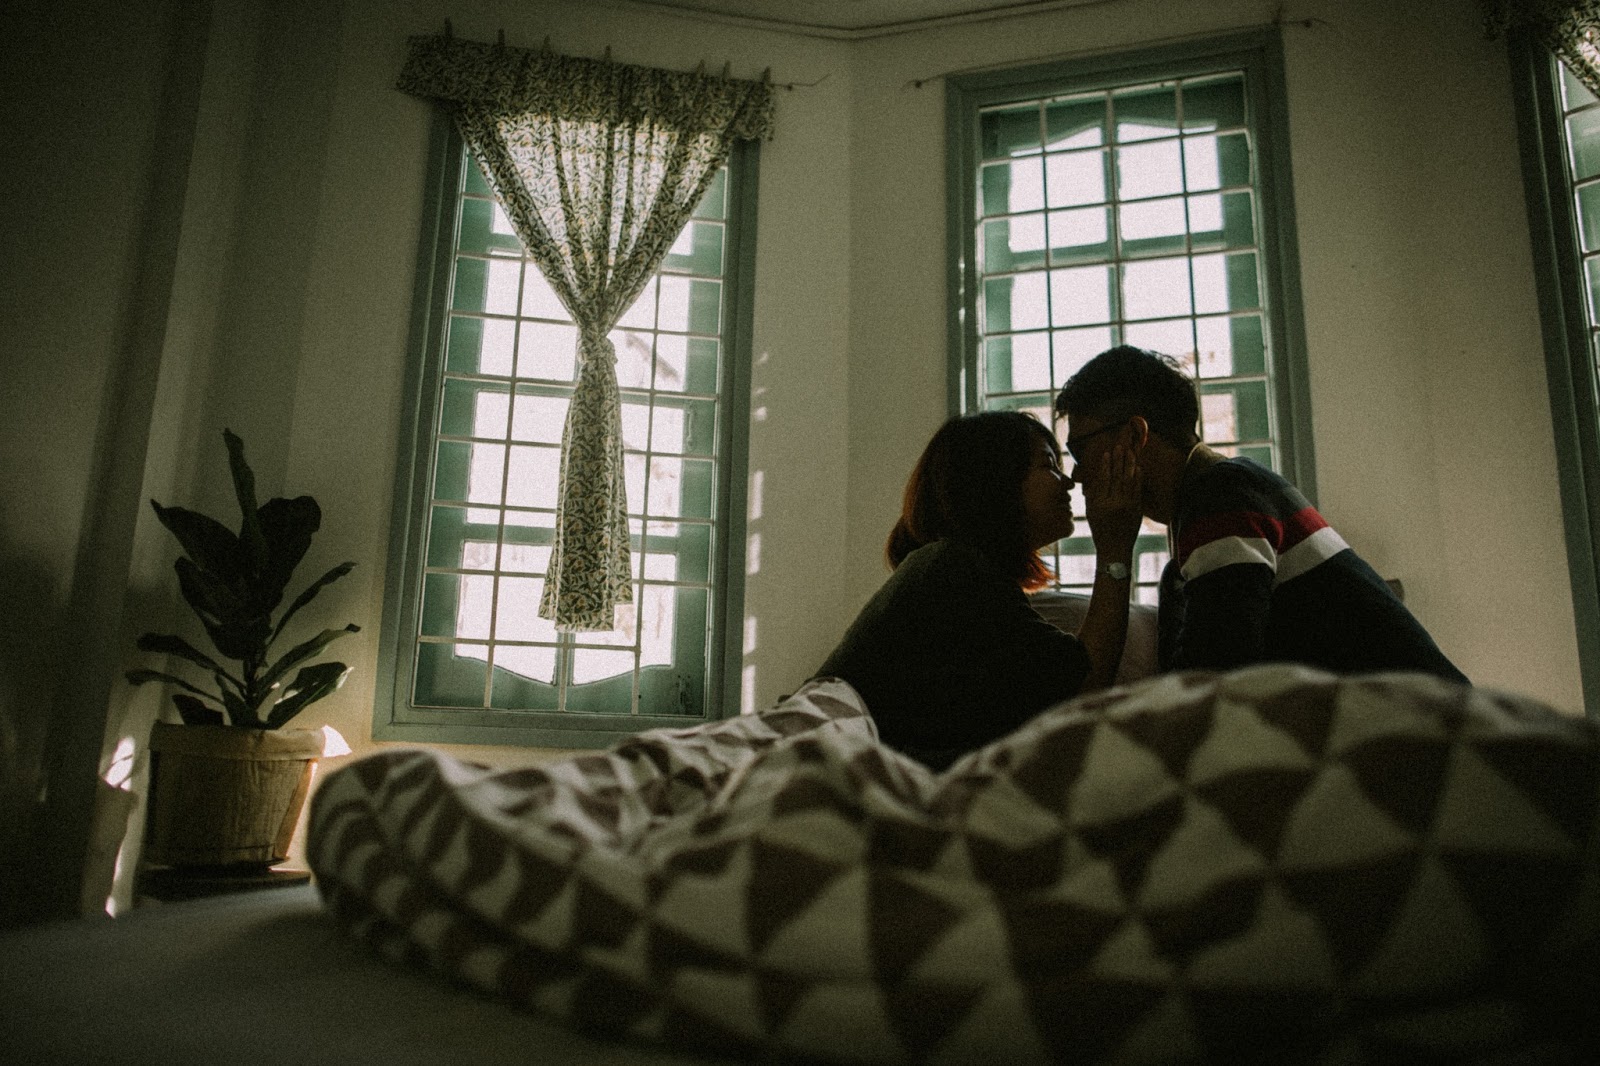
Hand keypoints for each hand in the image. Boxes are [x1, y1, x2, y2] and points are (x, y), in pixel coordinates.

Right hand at [1083, 443, 1142, 558]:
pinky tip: (1138, 467)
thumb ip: (1093, 494)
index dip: (1105, 465)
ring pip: (1129, 481)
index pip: (1103, 479)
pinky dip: (1138, 478)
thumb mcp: (1090, 512)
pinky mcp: (1137, 509)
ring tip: (1130, 452)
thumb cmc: (1099, 530)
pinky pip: (1138, 490)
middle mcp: (1113, 504)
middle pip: (1116, 477)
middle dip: (1118, 460)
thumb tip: (1098, 474)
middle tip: (1120, 446)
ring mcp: (1127, 506)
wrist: (1115, 548)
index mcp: (1099, 504)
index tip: (1107, 453)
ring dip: (1130, 465)